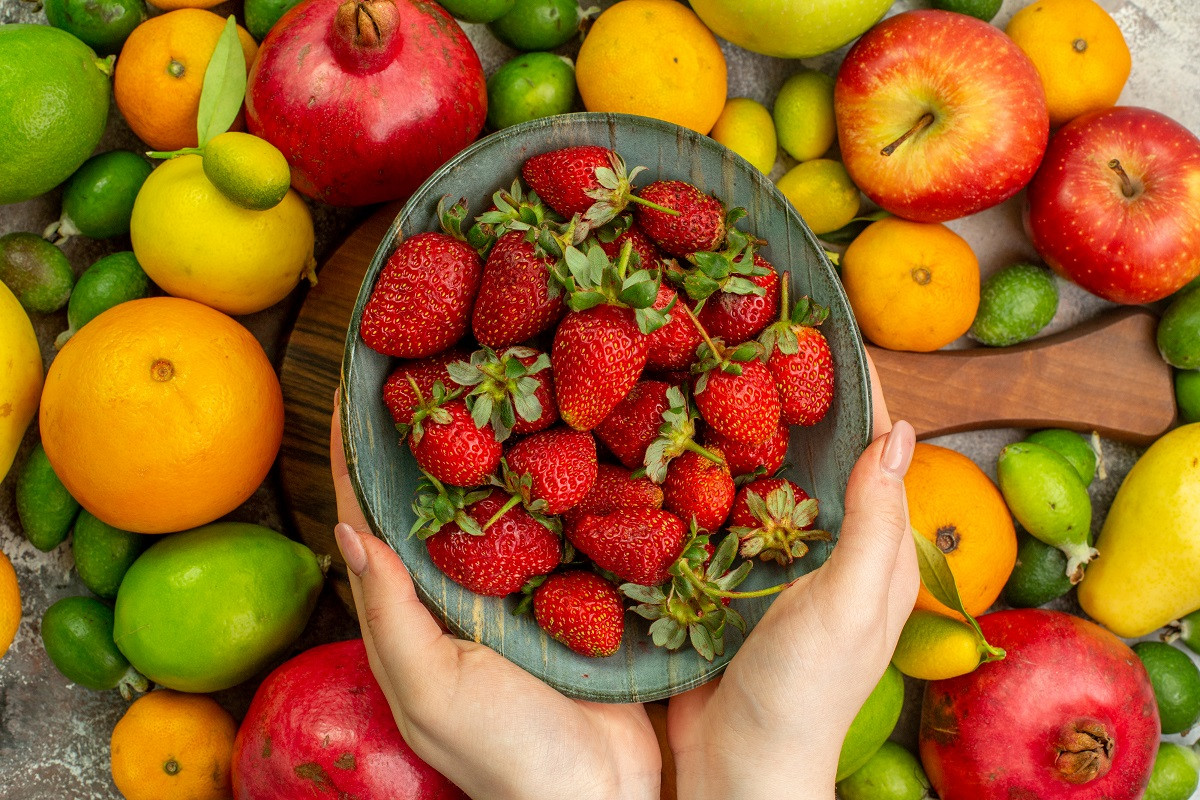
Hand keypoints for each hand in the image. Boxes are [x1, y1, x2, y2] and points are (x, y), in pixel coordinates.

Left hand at [329, 394, 661, 799]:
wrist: (601, 793)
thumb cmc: (505, 751)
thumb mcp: (431, 690)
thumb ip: (390, 616)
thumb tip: (348, 530)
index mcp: (412, 613)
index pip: (369, 521)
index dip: (354, 458)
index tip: (348, 392)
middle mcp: (460, 592)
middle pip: (434, 499)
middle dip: (429, 437)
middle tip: (435, 363)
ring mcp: (519, 589)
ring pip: (499, 503)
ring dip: (496, 449)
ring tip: (502, 380)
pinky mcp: (574, 590)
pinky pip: (561, 526)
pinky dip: (561, 484)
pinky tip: (572, 440)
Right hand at [667, 358, 919, 798]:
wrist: (735, 766)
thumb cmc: (803, 692)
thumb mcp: (850, 602)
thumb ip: (874, 522)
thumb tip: (900, 432)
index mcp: (878, 553)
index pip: (878, 454)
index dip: (859, 396)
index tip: (827, 332)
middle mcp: (832, 551)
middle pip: (820, 459)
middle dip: (793, 404)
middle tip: (752, 342)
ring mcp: (777, 566)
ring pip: (765, 482)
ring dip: (743, 437)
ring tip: (710, 375)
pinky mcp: (727, 580)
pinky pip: (720, 517)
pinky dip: (706, 482)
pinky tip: (677, 449)